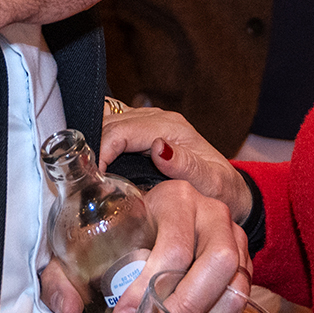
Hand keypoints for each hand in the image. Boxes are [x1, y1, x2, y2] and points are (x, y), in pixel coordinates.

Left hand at [37, 177, 250, 312]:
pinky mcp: (245, 260)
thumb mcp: (85, 244)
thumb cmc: (119, 230)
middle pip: (217, 263)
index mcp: (174, 199)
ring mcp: (234, 236)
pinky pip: (243, 298)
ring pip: (238, 283)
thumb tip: (67, 311)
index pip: (173, 246)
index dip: (149, 287)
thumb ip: (63, 275)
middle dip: (186, 307)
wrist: (155, 216)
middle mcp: (211, 212)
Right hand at [97, 105, 252, 225]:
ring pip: (107, 122)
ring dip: (93, 143)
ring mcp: (150, 123)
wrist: (231, 192)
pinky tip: (94, 162)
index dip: (101, 152)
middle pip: (110, 124)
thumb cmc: (222, 190)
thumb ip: (186, 166)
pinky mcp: (143, 133)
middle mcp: (158, 120)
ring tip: (84, 172)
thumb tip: (159, 147)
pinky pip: (113, 128)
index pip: (121, 131)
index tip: (93, 179)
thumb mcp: (211, 183)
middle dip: (92, 148)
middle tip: (82, 179)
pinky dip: (99, 141)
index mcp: (171, 127)